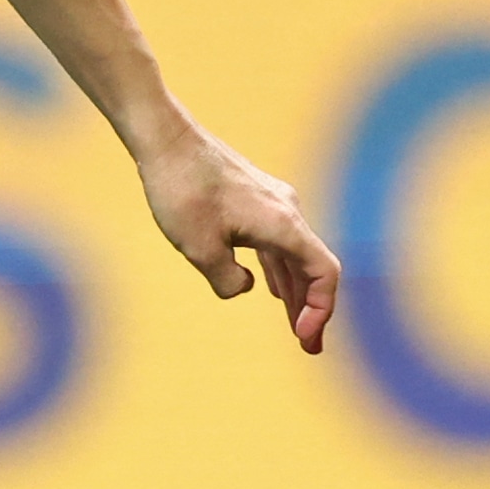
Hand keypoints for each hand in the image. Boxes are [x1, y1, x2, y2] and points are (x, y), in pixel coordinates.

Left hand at [137, 118, 341, 356]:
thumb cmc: (182, 191)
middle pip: (313, 268)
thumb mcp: (201, 249)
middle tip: (310, 349)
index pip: (323, 273)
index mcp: (283, 225)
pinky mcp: (255, 199)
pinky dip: (279, 270)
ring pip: (294, 256)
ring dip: (295, 293)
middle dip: (312, 311)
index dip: (320, 309)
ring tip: (295, 327)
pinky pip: (277, 243)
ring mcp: (273, 203)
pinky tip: (275, 290)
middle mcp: (287, 212)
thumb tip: (243, 287)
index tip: (301, 336)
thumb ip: (228, 280)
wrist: (166, 139)